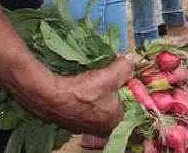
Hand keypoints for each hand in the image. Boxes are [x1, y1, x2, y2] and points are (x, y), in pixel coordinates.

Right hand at [15, 56, 134, 135]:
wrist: (50, 98)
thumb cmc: (84, 91)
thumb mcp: (110, 75)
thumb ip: (126, 68)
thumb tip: (134, 58)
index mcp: (117, 121)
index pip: (136, 111)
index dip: (136, 96)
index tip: (133, 82)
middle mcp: (104, 129)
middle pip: (120, 110)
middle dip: (120, 96)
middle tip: (120, 80)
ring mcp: (88, 127)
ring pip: (103, 110)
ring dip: (105, 98)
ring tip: (104, 83)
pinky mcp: (74, 122)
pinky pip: (89, 111)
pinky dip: (91, 101)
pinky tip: (88, 90)